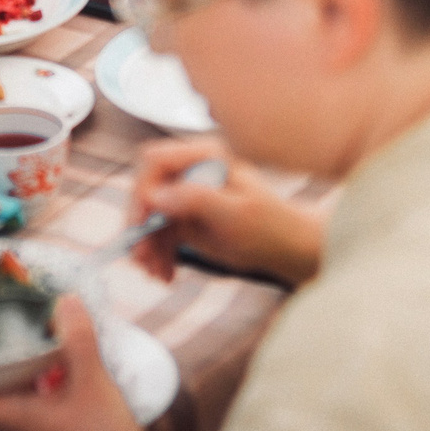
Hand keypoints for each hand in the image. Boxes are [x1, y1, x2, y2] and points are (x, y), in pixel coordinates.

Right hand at [127, 140, 322, 286]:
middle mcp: (191, 170)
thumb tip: (156, 196)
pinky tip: (166, 273)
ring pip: (150, 216)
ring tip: (156, 274)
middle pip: (147, 190)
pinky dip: (159, 253)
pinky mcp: (187, 217)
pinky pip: (160, 233)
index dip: (142, 190)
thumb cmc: (271, 226)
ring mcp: (187, 194)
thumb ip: (196, 200)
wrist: (288, 247)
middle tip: (141, 259)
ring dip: (147, 245)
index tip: (141, 224)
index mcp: (205, 156)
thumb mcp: (236, 214)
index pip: (156, 161)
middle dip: (141, 226)